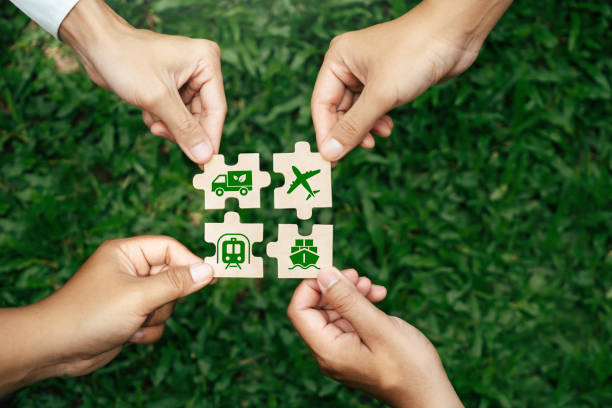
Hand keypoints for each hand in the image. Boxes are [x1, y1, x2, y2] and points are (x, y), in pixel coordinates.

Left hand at [0, 236, 214, 394]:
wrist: (55, 349)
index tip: (211, 277)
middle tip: (152, 306)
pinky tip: (129, 335)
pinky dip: (148, 329)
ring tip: (134, 322)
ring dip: (156, 317)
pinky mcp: (129, 315)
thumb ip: (176, 283)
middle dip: (167, 298)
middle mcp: (129, 270)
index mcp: (127, 253)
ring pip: (167, 302)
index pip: (169, 248)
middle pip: (172, 277)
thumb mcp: (139, 296)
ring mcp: (130, 294)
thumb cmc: (90, 314)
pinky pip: (156, 319)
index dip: (190, 262)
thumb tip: (208, 270)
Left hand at [59, 0, 226, 164]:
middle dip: (181, 129)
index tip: (205, 164)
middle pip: (202, 115)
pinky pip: (175, 114)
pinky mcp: (172, 85)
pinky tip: (146, 110)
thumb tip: (204, 157)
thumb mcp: (157, 98)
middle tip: (160, 133)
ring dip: (168, 125)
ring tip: (150, 116)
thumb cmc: (125, 59)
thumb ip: (184, 130)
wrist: (94, 43)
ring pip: (188, 118)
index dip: (209, 138)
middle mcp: (200, 69)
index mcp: (206, 62)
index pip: (216, 109)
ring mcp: (186, 77)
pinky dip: (160, 118)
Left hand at [287, 268, 461, 406]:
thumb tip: (321, 274)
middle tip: (358, 275)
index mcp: (328, 350)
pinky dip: (361, 304)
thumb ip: (347, 300)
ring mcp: (342, 350)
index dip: (310, 286)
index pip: (299, 311)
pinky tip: (378, 296)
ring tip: (373, 287)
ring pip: (335, 311)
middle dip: (335, 287)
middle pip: (316, 309)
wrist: (430, 394)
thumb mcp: (378, 327)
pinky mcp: (355, 347)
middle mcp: (329, 352)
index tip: (331, 267)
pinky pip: (349, 319)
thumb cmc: (408, 366)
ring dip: (351, 293)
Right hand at [312, 0, 511, 161]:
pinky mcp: (388, 81)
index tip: (330, 159)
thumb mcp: (381, 95)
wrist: (455, 34)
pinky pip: (374, 108)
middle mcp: (350, 65)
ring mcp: (369, 73)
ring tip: (380, 136)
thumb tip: (330, 153)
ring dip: (366, 128)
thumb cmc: (414, 53)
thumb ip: (354, 126)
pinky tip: (388, 128)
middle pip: (338, 110)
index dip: (325, 133)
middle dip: (349, 132)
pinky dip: (378, 121)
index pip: (321, 104)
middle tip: (360, 152)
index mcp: (338, 59)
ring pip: (357, 111)